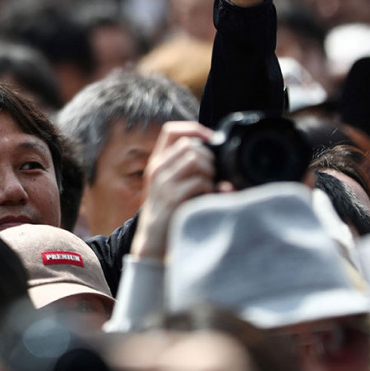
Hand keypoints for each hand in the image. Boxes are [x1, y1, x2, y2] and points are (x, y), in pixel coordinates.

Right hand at [131, 121, 214, 260]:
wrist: (153, 240)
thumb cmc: (169, 211)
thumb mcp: (173, 185)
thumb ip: (189, 170)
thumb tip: (217, 160)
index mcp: (158, 162)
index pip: (171, 130)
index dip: (194, 129)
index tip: (211, 140)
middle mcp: (157, 168)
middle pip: (189, 144)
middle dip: (208, 156)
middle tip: (213, 173)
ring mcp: (162, 183)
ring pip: (195, 159)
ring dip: (210, 171)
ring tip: (210, 185)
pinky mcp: (171, 198)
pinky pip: (199, 182)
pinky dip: (209, 188)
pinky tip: (207, 198)